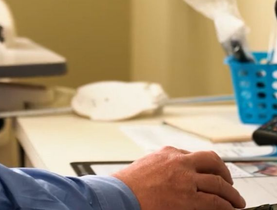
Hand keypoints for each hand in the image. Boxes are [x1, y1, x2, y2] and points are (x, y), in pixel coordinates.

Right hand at [112, 146, 245, 209]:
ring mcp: (186, 179)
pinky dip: (226, 206)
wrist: (120, 195)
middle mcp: (180, 162)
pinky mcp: (189, 198)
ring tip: (236, 201)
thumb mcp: (146, 165)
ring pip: (219, 182)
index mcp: (168, 152)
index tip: (210, 174)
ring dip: (231, 193)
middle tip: (229, 183)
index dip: (205, 167)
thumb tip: (172, 175)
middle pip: (212, 161)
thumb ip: (162, 165)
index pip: (194, 155)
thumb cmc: (128, 184)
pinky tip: (228, 209)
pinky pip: (216, 201)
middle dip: (224, 172)